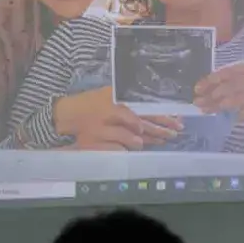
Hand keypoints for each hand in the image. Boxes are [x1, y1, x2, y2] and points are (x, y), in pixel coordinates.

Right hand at [53, 86, 182, 150]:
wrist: (66, 113)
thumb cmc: (93, 103)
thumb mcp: (112, 94)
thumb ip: (132, 100)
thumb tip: (160, 109)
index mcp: (117, 100)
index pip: (145, 108)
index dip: (163, 116)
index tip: (177, 120)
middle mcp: (109, 113)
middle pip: (141, 123)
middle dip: (159, 131)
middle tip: (173, 135)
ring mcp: (100, 129)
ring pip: (128, 137)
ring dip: (144, 141)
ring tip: (156, 142)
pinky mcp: (93, 142)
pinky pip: (114, 148)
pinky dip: (126, 148)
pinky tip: (136, 148)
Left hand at [194, 57, 243, 144]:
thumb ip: (238, 83)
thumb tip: (208, 89)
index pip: (232, 69)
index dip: (213, 78)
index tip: (199, 87)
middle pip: (233, 84)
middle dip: (212, 94)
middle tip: (199, 102)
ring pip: (237, 98)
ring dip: (218, 106)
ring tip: (207, 110)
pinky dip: (236, 116)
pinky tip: (231, 119)